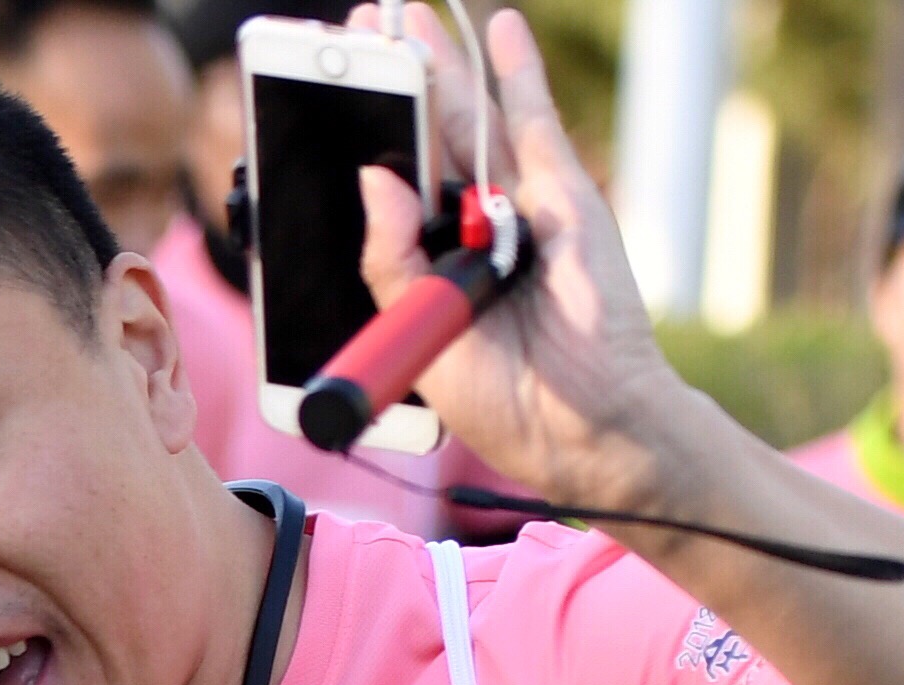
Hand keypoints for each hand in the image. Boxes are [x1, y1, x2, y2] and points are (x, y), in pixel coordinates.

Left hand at [350, 9, 689, 521]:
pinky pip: (535, 124)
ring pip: (470, 118)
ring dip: (442, 62)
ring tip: (406, 15)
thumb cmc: (501, 396)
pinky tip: (499, 29)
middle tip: (359, 28)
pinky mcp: (564, 197)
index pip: (389, 183)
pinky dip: (517, 73)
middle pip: (424, 136)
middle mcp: (469, 226)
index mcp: (429, 262)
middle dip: (394, 80)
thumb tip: (375, 179)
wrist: (576, 424)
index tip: (327, 90)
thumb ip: (390, 259)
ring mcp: (518, 207)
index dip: (363, 136)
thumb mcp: (416, 330)